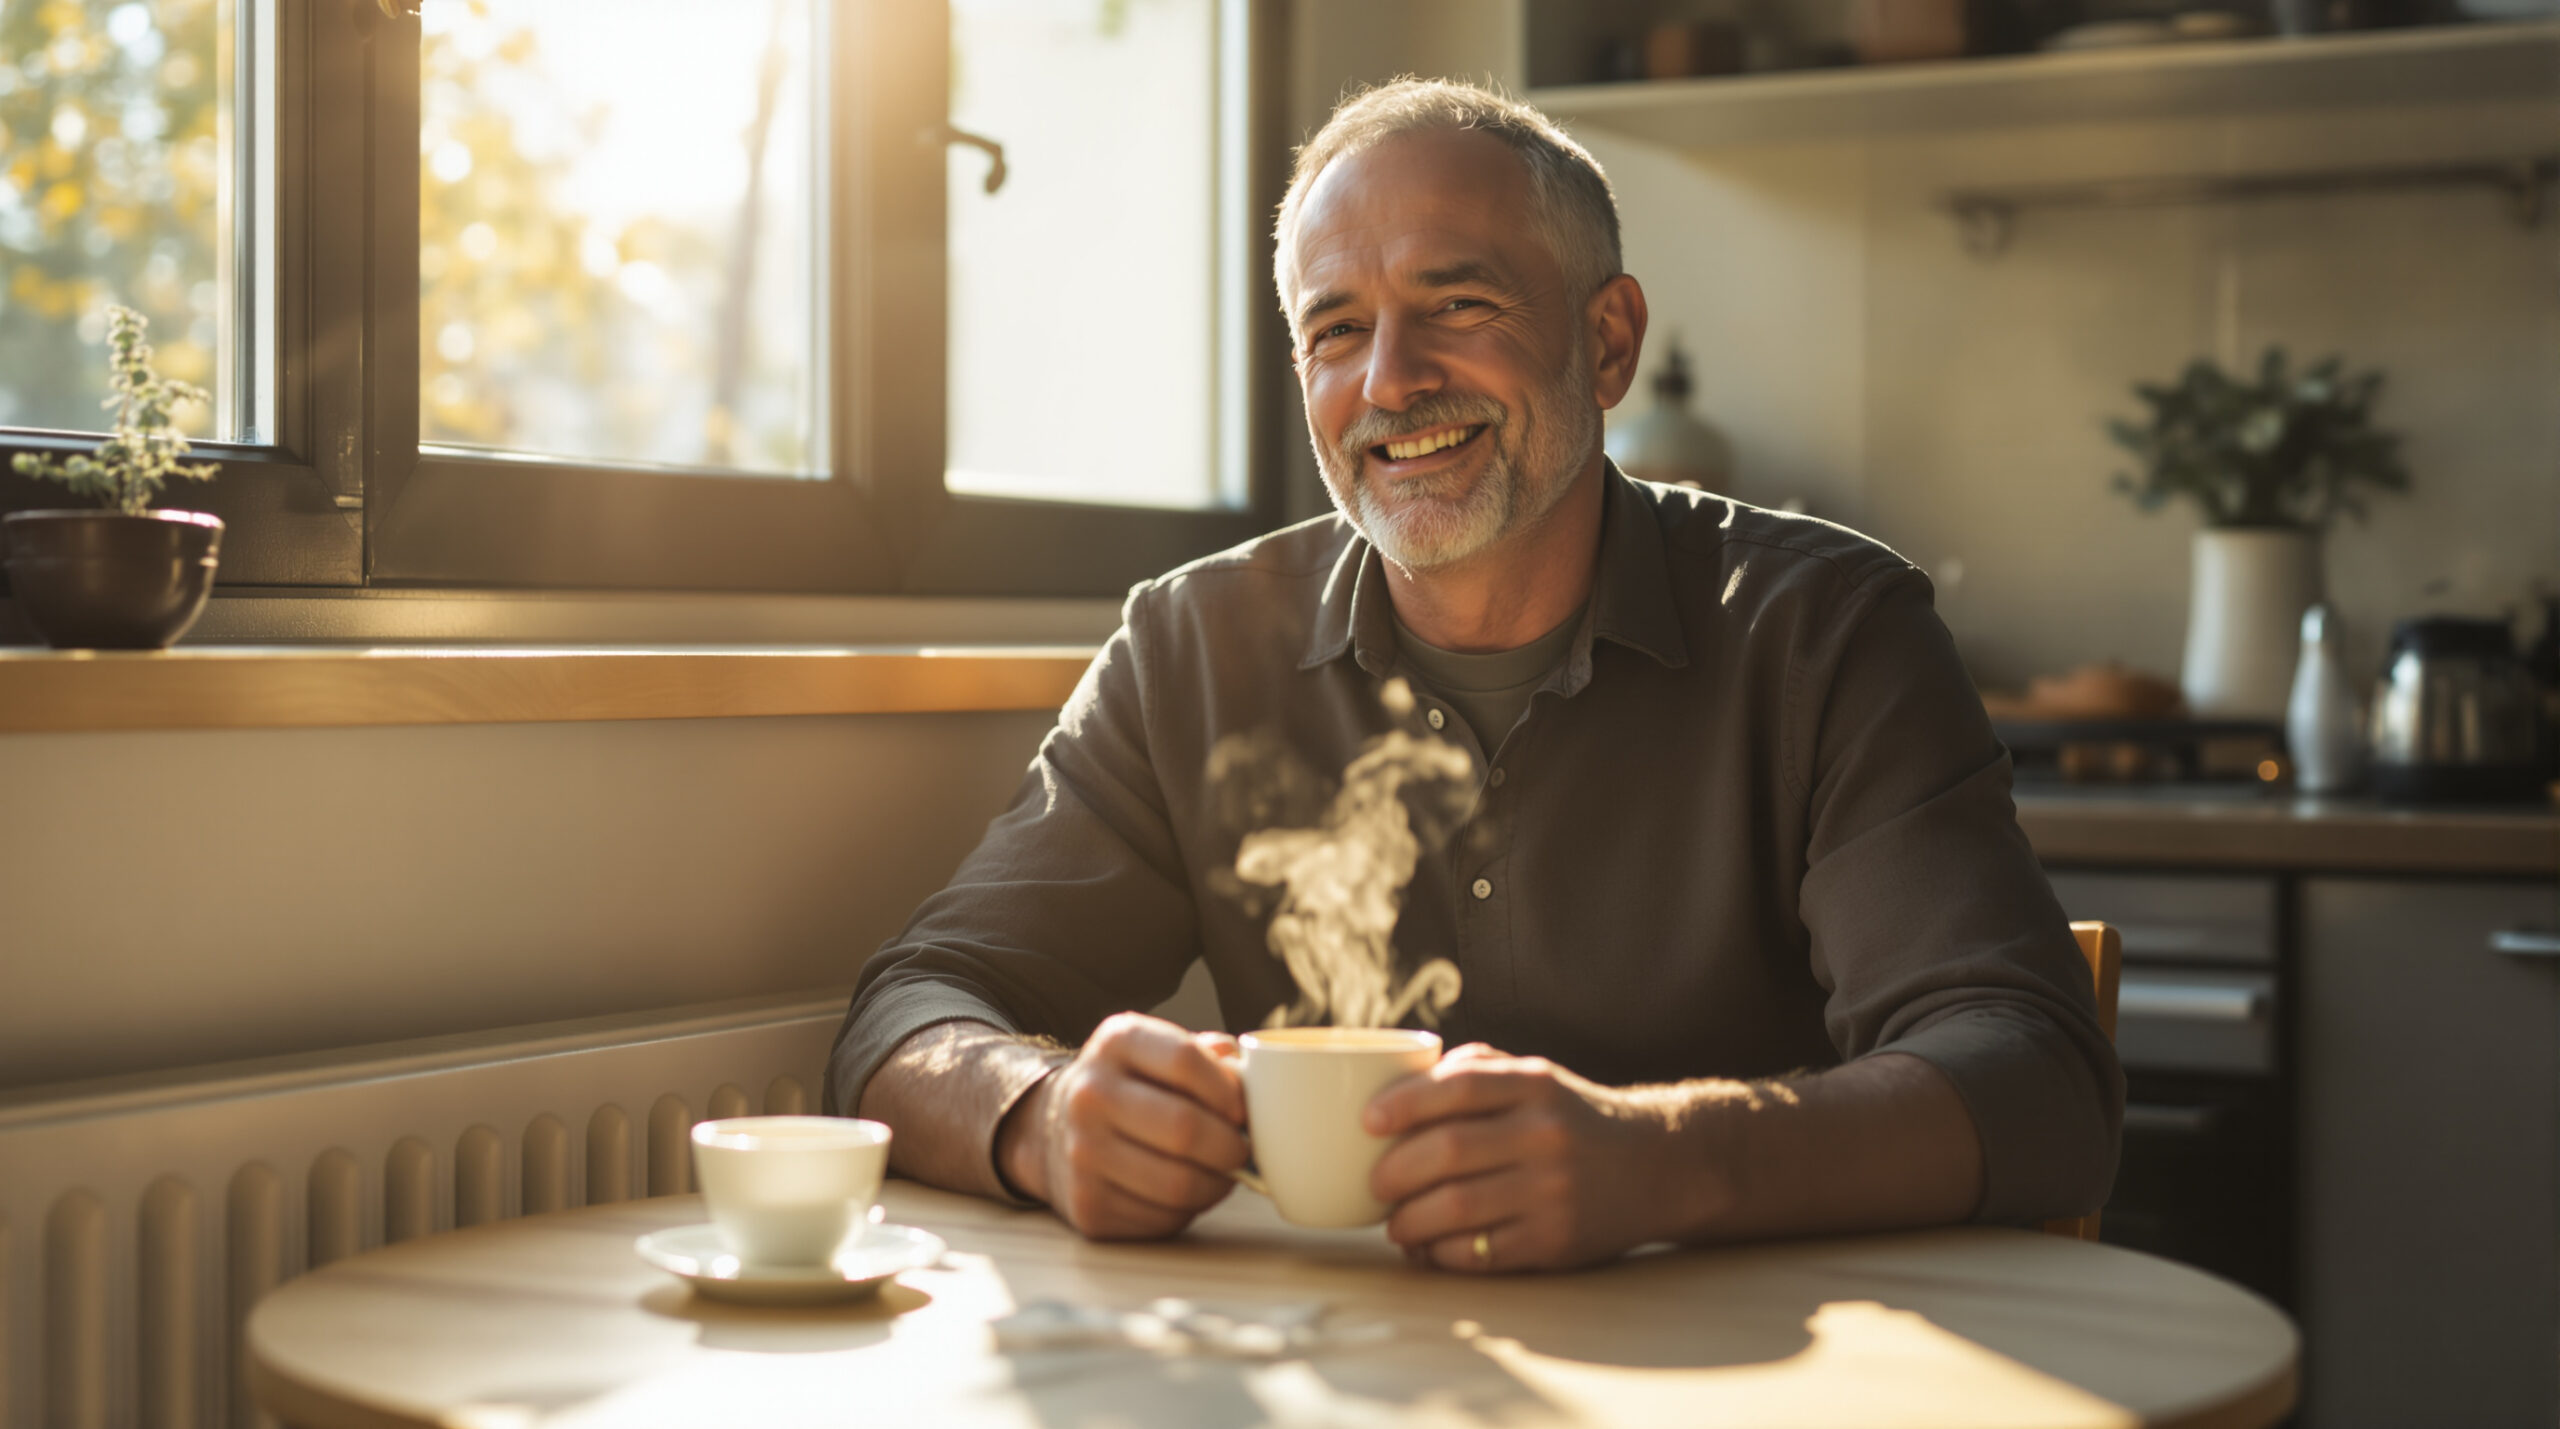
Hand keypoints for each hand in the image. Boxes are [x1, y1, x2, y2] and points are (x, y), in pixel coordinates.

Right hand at [998, 1012, 1248, 1240]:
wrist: (1054, 1128)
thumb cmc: (1131, 1087)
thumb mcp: (1158, 1051)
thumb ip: (1209, 1056)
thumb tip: (1253, 1080)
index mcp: (1116, 1043)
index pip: (1186, 1061)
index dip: (1230, 1090)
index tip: (1243, 1109)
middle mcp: (1090, 1095)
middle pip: (1185, 1128)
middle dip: (1231, 1145)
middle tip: (1242, 1149)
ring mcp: (1083, 1154)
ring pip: (1179, 1184)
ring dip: (1218, 1184)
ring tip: (1222, 1172)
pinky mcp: (1088, 1205)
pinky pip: (1162, 1218)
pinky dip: (1189, 1209)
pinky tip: (1188, 1191)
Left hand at [1366, 1043, 1701, 1272]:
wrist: (1657, 1167)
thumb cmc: (1571, 1120)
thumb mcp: (1537, 1078)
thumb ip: (1474, 1070)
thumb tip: (1394, 1086)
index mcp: (1535, 1084)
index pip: (1458, 1087)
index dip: (1404, 1104)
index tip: (1367, 1122)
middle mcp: (1545, 1134)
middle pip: (1447, 1150)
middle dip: (1394, 1172)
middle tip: (1375, 1184)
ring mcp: (1553, 1190)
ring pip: (1456, 1207)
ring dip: (1409, 1221)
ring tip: (1396, 1224)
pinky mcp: (1556, 1241)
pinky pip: (1481, 1252)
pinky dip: (1442, 1254)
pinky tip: (1429, 1248)